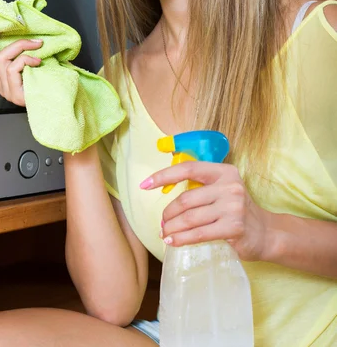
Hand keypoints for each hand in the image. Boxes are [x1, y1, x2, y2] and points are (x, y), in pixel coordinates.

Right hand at [0, 32, 41, 106]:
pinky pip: (13, 68)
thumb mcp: (31, 63)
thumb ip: (22, 52)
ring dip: (19, 46)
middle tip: (5, 25)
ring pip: (1, 58)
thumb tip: (22, 28)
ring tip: (36, 44)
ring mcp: (5, 90)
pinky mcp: (15, 94)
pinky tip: (38, 61)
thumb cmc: (48, 82)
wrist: (58, 104)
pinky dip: (25, 59)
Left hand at [141, 161, 271, 261]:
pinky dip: (182, 239)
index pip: (188, 168)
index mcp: (223, 171)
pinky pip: (199, 234)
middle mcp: (230, 186)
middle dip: (168, 213)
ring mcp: (233, 207)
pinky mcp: (234, 227)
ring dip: (172, 228)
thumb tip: (165, 188)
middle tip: (162, 222)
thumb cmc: (235, 209)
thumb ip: (200, 186)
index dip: (163, 175)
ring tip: (164, 233)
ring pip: (190, 218)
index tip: (144, 184)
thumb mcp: (222, 189)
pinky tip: (172, 242)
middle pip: (186, 199)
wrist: (266, 233)